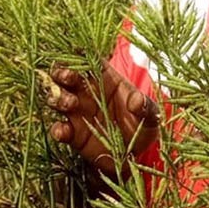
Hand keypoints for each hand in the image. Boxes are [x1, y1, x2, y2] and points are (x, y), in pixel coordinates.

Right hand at [44, 61, 159, 175]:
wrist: (134, 156)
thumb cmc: (143, 128)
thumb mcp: (151, 118)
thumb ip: (146, 108)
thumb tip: (136, 101)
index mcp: (106, 79)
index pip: (90, 60)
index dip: (80, 53)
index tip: (76, 51)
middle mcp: (87, 92)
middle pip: (66, 74)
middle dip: (62, 72)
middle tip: (68, 77)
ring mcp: (77, 112)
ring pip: (57, 97)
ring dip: (58, 97)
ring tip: (69, 103)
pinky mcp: (72, 133)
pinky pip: (58, 128)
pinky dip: (57, 129)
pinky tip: (63, 131)